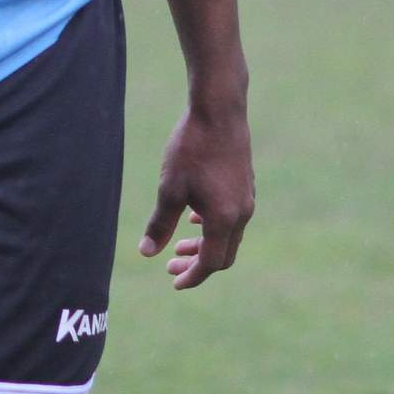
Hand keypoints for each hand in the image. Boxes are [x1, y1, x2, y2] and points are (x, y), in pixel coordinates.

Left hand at [138, 106, 253, 289]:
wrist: (219, 110)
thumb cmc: (192, 149)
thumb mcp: (170, 189)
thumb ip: (160, 224)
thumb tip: (146, 253)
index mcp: (224, 220)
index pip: (210, 263)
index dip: (192, 277)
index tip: (173, 282)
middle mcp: (242, 213)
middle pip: (223, 254)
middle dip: (197, 264)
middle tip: (171, 266)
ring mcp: (247, 198)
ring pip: (229, 235)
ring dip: (205, 244)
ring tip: (180, 245)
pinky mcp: (246, 183)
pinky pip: (233, 216)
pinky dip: (213, 225)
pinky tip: (194, 215)